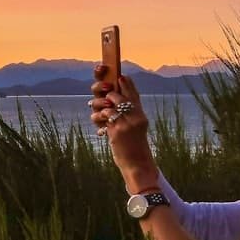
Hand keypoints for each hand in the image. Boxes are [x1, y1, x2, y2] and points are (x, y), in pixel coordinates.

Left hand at [89, 66, 158, 188]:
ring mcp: (127, 123)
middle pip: (117, 95)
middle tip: (102, 100)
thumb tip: (113, 99)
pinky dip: (98, 118)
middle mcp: (136, 117)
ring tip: (98, 113)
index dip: (126, 83)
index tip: (120, 76)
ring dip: (98, 107)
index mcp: (141, 115)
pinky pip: (103, 116)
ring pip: (107, 104)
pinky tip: (101, 129)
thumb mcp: (134, 128)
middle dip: (106, 94)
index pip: (134, 94)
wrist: (137, 164)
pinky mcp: (117, 131)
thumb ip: (128, 114)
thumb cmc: (133, 145)